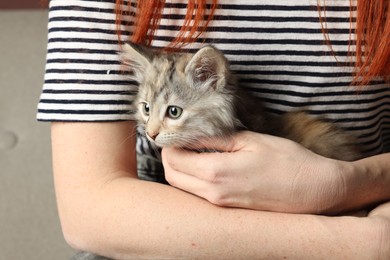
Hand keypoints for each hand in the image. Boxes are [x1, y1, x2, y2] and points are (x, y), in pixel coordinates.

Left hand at [162, 131, 345, 213]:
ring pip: (183, 186)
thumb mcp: (250, 141)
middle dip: (170, 156)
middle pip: (172, 175)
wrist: (315, 190)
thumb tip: (190, 133)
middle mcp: (213, 193)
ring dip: (180, 168)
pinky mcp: (228, 209)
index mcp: (215, 172)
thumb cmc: (288, 161)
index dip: (169, 143)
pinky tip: (205, 165)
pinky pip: (198, 194)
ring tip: (192, 150)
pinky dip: (192, 179)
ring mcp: (220, 204)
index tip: (175, 131)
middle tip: (180, 139)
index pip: (173, 159)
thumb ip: (216, 138)